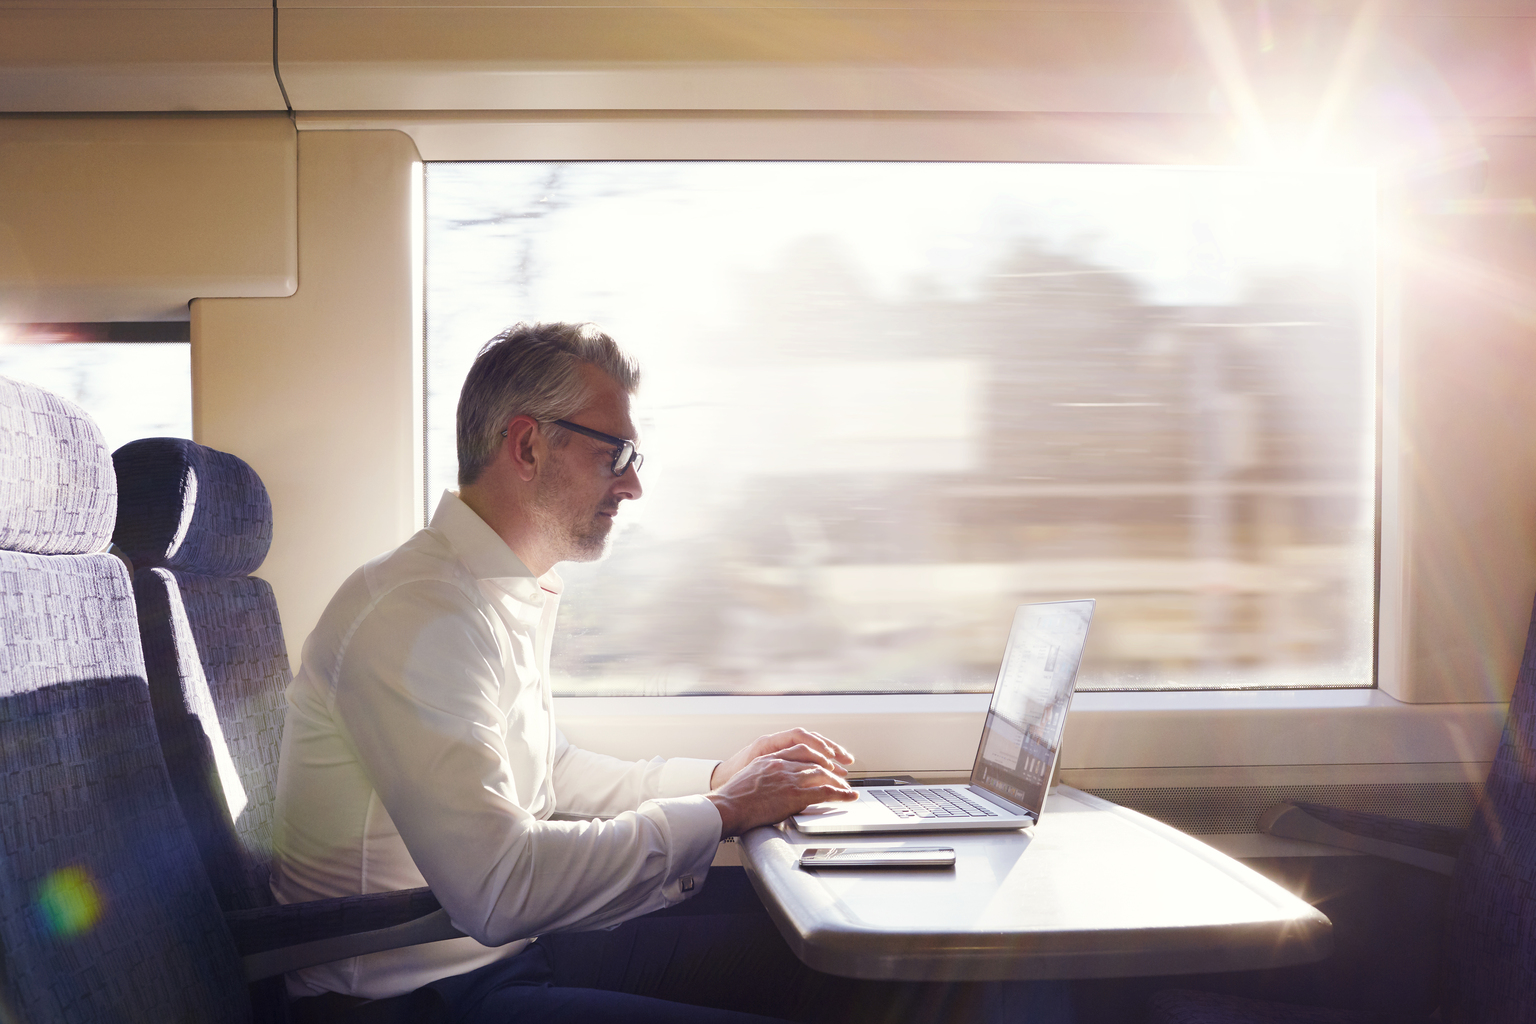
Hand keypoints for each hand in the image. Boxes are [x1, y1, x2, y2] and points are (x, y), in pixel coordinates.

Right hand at [706, 756, 856, 836]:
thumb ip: (766, 776)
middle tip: (841, 774)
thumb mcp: (749, 778)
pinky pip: (824, 792)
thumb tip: (774, 785)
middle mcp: (781, 764)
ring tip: (847, 788)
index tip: (826, 761)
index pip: (801, 749)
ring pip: (823, 774)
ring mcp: (789, 778)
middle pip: (815, 760)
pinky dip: (840, 794)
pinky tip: (847, 797)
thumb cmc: (732, 799)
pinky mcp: (794, 795)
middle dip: (831, 767)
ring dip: (839, 781)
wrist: (727, 807)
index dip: (817, 755)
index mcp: (770, 758)